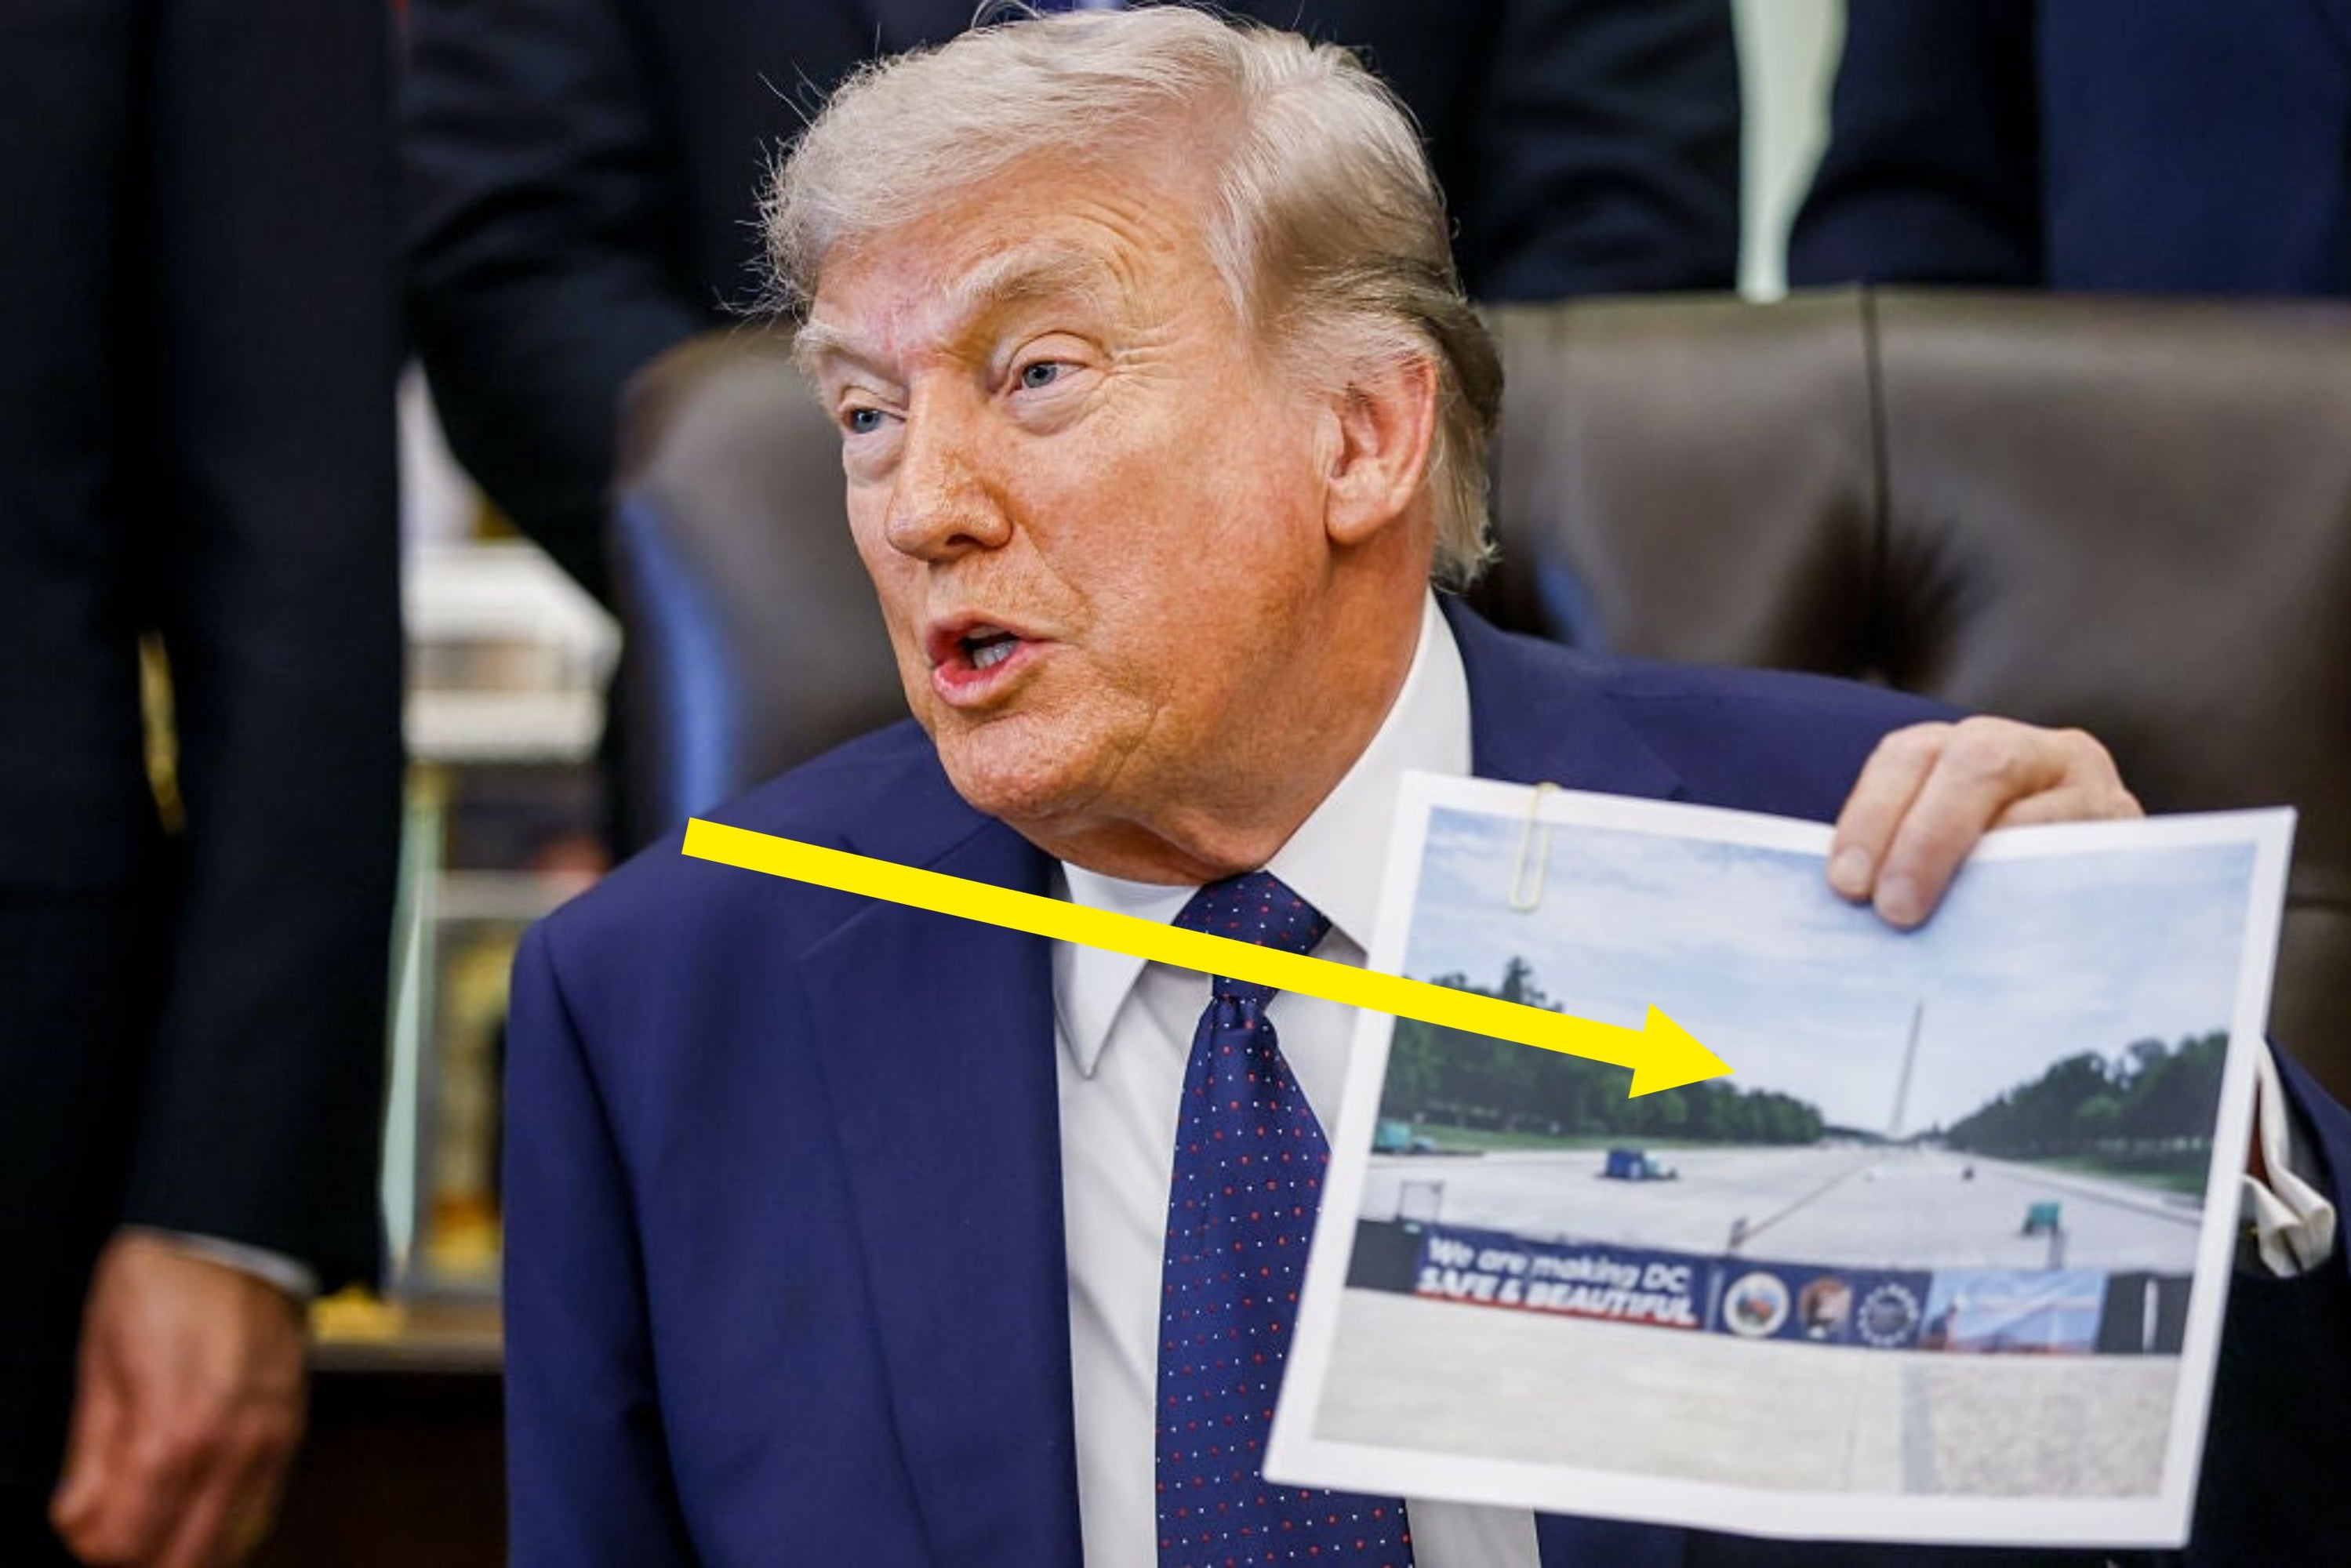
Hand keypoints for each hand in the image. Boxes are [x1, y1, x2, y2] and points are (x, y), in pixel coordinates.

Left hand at [49, 1233, 307, 1566]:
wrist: (236, 1231)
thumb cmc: (163, 1281)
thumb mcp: (101, 1362)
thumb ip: (91, 1454)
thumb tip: (74, 1518)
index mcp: (175, 1430)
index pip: (126, 1540)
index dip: (90, 1547)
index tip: (76, 1529)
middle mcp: (233, 1446)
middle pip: (183, 1557)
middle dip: (138, 1557)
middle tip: (109, 1533)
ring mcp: (271, 1440)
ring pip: (231, 1544)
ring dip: (184, 1551)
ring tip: (148, 1529)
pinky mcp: (291, 1428)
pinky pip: (262, 1507)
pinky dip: (225, 1528)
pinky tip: (195, 1515)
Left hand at [1827, 716, 2141, 927]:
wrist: (2106, 906)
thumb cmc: (1998, 885)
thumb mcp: (1953, 854)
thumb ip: (1907, 862)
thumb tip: (1854, 911)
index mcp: (1969, 746)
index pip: (1909, 756)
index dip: (1872, 813)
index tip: (1847, 883)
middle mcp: (2035, 752)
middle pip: (1976, 765)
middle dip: (1927, 836)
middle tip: (1895, 911)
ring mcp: (2094, 790)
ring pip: (2039, 810)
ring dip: (1989, 869)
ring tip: (1953, 926)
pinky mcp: (2134, 837)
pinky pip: (2088, 861)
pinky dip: (2044, 894)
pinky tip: (2014, 936)